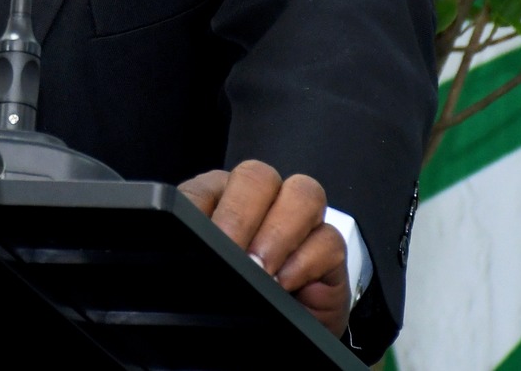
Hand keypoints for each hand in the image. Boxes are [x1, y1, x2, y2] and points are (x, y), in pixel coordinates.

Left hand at [180, 161, 348, 336]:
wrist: (273, 344)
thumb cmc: (232, 302)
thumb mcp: (204, 274)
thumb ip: (195, 250)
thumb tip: (190, 247)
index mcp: (217, 201)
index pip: (207, 184)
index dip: (203, 207)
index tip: (199, 242)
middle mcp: (260, 203)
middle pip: (258, 176)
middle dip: (241, 215)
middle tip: (234, 256)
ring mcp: (299, 223)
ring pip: (303, 193)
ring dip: (278, 232)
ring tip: (263, 272)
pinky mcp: (329, 252)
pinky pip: (329, 238)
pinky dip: (305, 260)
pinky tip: (286, 284)